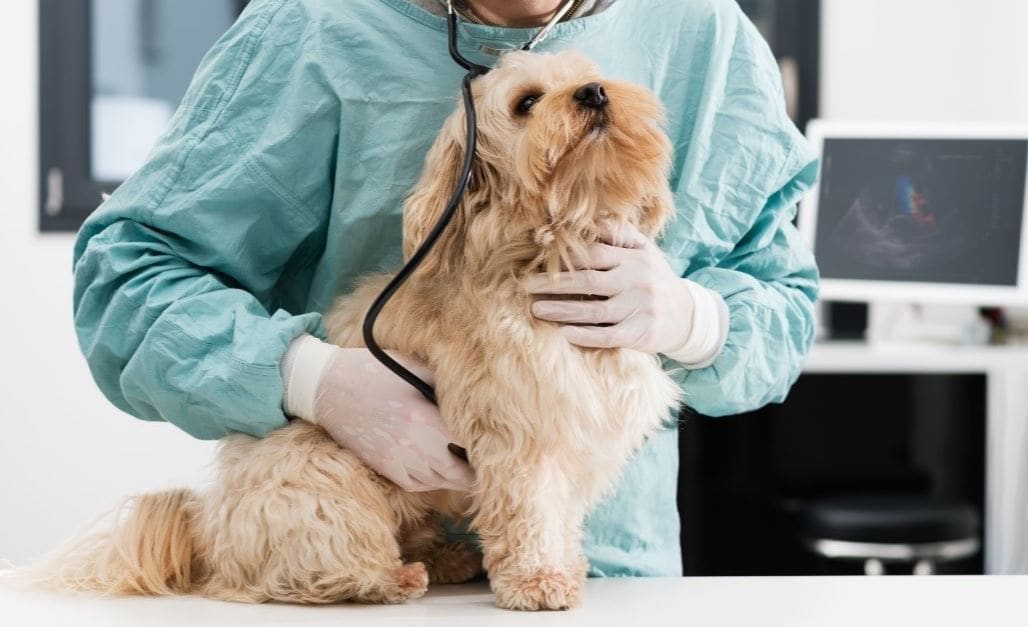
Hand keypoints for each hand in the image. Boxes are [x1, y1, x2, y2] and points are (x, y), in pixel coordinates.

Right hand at [308, 345, 473, 491]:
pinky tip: (441, 469)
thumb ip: (443, 381)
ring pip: (440, 482)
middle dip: (476, 470)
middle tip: (488, 462)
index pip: (468, 445)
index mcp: (424, 418)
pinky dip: (434, 481)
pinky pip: (418, 485)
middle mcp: (414, 446)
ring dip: (457, 477)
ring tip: (469, 466)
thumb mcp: (412, 366)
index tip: (495, 442)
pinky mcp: (385, 467)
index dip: (484, 447)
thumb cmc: (372, 370)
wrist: (327, 387)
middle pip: (459, 473)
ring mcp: (398, 461)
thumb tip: (471, 391)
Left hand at [524, 222, 693, 352]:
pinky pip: (609, 336)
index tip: (536, 259)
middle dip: (553, 284)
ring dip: (562, 310)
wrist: (687, 315)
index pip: (595, 253)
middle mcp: (638, 280)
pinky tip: (564, 334)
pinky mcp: (641, 334)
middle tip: (524, 286)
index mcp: (635, 257)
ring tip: (535, 310)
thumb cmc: (653, 278)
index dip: (564, 257)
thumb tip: (586, 217)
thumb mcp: (644, 250)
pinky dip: (586, 336)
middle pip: (589, 281)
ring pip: (595, 311)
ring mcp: (640, 308)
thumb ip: (617, 234)